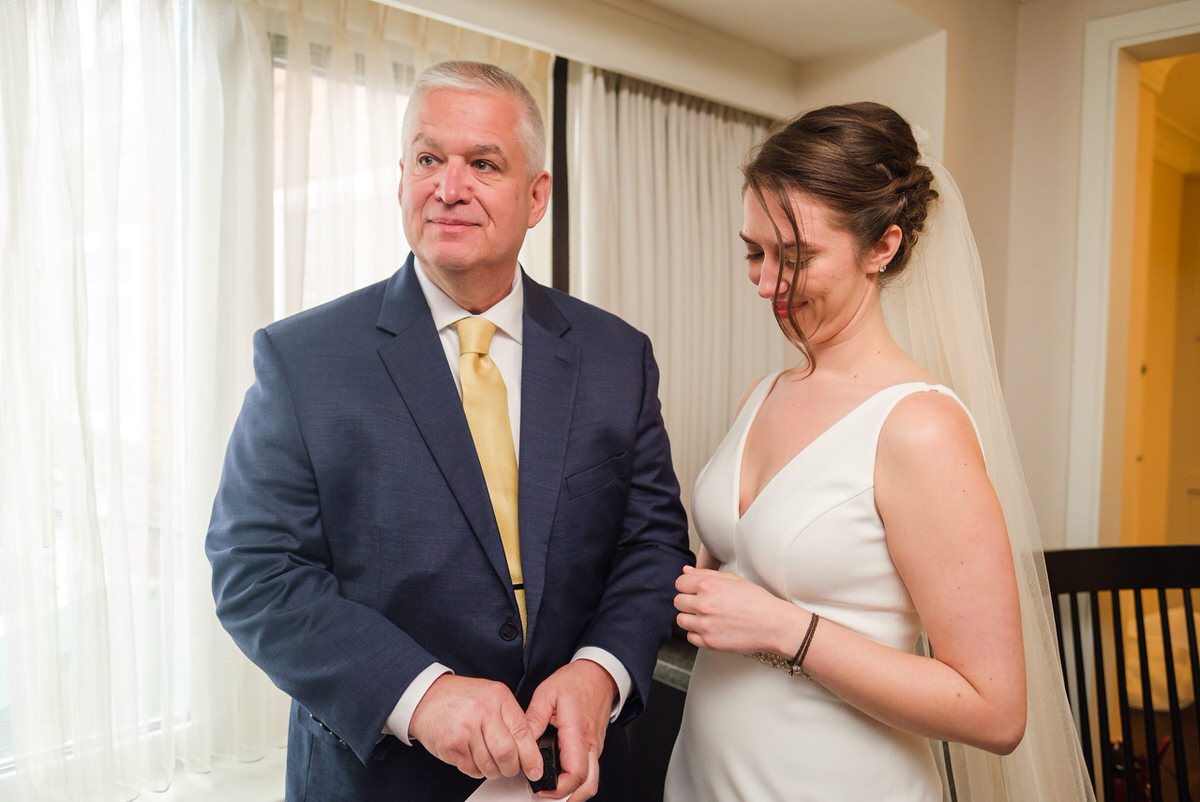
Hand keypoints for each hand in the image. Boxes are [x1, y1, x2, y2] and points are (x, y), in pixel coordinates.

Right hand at [408, 674, 543, 781]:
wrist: (426, 697)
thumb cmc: (461, 697)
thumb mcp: (491, 695)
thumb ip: (509, 716)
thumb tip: (529, 746)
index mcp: (498, 697)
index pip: (523, 732)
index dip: (531, 756)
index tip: (535, 768)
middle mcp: (483, 712)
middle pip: (507, 754)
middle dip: (512, 768)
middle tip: (511, 768)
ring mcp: (466, 729)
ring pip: (489, 766)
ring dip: (493, 771)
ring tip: (489, 761)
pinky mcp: (452, 746)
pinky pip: (472, 769)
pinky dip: (476, 770)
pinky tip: (473, 757)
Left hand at [524, 660, 616, 799]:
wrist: (599, 674)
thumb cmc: (576, 681)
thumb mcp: (547, 693)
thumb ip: (533, 719)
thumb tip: (520, 741)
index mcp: (578, 733)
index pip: (574, 774)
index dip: (557, 789)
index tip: (539, 788)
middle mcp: (591, 744)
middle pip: (587, 786)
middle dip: (567, 798)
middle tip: (545, 794)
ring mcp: (595, 747)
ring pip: (591, 782)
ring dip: (574, 792)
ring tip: (551, 790)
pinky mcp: (595, 746)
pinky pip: (590, 771)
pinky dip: (577, 780)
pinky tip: (561, 776)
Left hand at [674, 565, 796, 653]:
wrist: (773, 624)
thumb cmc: (757, 601)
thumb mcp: (732, 579)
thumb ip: (706, 573)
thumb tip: (686, 571)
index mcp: (708, 585)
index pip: (680, 583)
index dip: (687, 586)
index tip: (694, 590)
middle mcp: (704, 604)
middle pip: (678, 601)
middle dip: (688, 601)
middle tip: (702, 604)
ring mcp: (705, 624)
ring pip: (681, 620)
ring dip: (690, 618)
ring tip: (707, 617)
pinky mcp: (709, 642)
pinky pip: (690, 637)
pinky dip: (697, 633)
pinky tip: (711, 628)